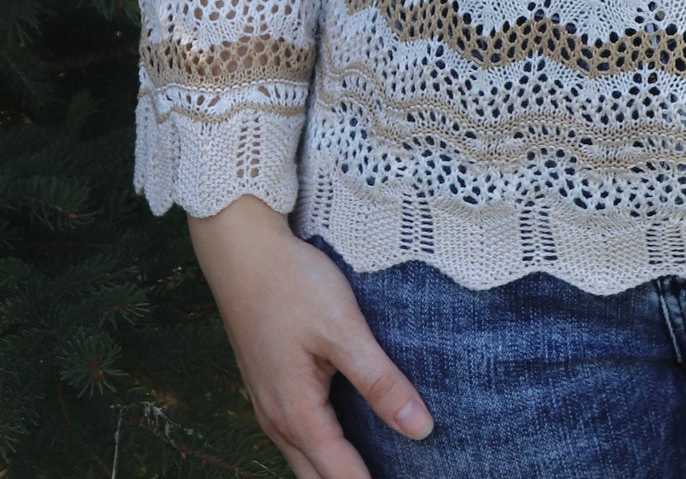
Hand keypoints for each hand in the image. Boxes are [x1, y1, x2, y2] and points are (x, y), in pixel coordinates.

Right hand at [188, 195, 434, 478]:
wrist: (242, 252)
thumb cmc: (292, 285)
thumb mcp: (344, 329)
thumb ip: (380, 381)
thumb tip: (420, 429)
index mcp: (297, 413)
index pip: (342, 474)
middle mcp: (277, 420)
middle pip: (317, 477)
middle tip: (392, 475)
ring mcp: (268, 405)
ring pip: (304, 460)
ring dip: (334, 471)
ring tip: (373, 466)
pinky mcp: (269, 387)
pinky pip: (296, 437)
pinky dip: (321, 451)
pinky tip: (344, 439)